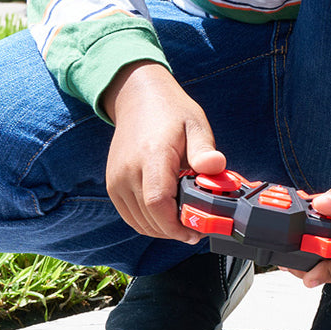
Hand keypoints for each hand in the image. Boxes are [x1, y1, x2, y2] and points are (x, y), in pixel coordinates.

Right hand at [101, 61, 223, 240]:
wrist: (137, 99)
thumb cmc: (170, 112)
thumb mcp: (196, 124)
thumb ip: (204, 150)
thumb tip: (217, 166)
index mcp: (152, 155)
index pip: (158, 202)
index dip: (177, 224)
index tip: (197, 231)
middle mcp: (128, 170)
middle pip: (150, 218)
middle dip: (175, 230)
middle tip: (197, 228)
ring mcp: (117, 180)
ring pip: (140, 223)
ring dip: (163, 229)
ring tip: (184, 222)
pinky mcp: (113, 186)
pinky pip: (131, 216)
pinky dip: (149, 223)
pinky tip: (168, 216)